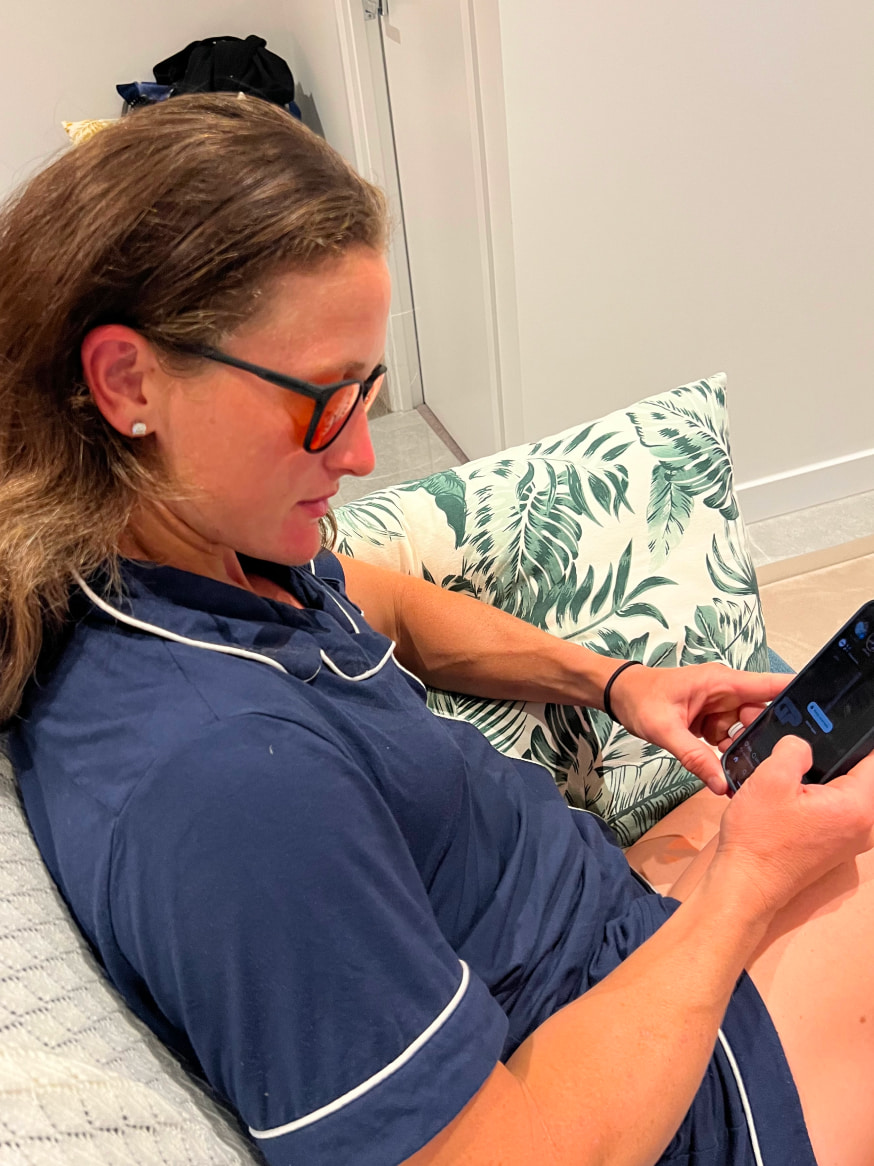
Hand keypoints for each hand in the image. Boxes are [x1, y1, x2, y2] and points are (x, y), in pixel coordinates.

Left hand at [605, 662, 788, 794]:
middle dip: (760, 737)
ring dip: (740, 747)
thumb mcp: (664, 729)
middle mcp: (727, 692)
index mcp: (722, 682)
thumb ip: (693, 757)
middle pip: (762, 714)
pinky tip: (719, 763)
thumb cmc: (640, 699)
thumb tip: (720, 783)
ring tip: (728, 763)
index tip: (819, 716)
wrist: (619, 695)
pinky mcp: (713, 719)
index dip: (797, 697)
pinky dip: (727, 750)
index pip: (771, 685)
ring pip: (747, 730)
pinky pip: (731, 736)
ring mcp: (721, 706)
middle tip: (751, 760)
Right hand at [713, 736, 873, 915]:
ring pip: (845, 791)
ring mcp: (851, 838)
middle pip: (860, 775)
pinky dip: (817, 797)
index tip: (829, 728)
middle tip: (800, 754)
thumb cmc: (758, 839)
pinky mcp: (835, 845)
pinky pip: (836, 809)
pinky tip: (791, 795)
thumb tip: (803, 743)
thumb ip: (794, 749)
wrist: (745, 884)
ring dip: (822, 778)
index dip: (852, 737)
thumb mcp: (770, 778)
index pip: (872, 759)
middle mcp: (864, 826)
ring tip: (792, 775)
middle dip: (832, 757)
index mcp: (856, 807)